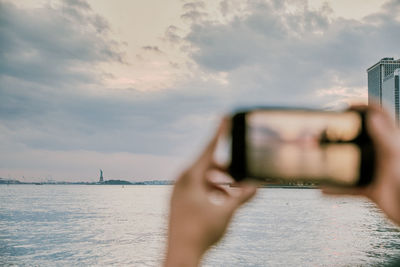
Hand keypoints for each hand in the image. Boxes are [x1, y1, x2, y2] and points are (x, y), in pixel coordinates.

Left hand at [164, 118, 256, 266]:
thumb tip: (258, 184)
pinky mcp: (178, 201)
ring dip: (220, 182)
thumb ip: (242, 197)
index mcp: (190, 177)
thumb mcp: (226, 213)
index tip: (224, 116)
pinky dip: (211, 190)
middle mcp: (181, 180)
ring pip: (203, 177)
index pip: (209, 148)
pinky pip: (197, 187)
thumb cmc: (200, 234)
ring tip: (234, 192)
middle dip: (227, 169)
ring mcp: (178, 191)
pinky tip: (221, 200)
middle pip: (208, 165)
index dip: (219, 132)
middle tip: (241, 176)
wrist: (179, 256)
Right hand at [323, 104, 399, 224]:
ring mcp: (376, 170)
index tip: (348, 105)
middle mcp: (383, 154)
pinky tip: (325, 189)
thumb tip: (373, 117)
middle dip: (344, 133)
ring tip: (322, 156)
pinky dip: (336, 188)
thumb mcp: (394, 156)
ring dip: (336, 161)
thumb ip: (384, 136)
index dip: (366, 107)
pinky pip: (349, 186)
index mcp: (392, 142)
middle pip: (362, 137)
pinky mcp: (371, 187)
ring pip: (352, 161)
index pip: (381, 116)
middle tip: (328, 130)